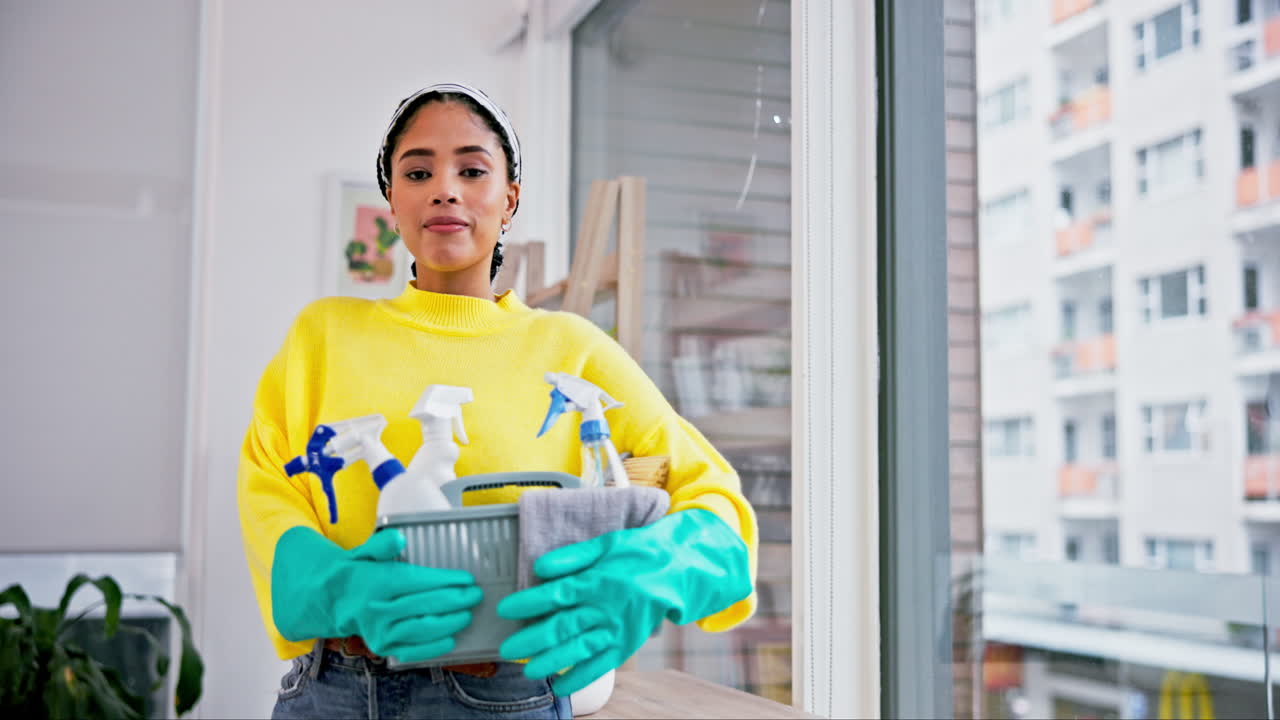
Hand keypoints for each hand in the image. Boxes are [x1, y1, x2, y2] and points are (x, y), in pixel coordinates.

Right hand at [272, 527, 482, 663]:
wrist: (334, 601)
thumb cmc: (358, 572)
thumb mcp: (365, 552)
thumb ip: (382, 544)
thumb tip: (398, 538)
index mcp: (376, 582)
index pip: (417, 581)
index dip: (446, 580)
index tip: (468, 579)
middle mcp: (376, 609)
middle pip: (425, 605)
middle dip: (456, 600)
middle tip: (476, 594)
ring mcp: (379, 631)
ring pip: (422, 629)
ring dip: (450, 622)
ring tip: (468, 614)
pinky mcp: (382, 647)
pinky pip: (412, 650)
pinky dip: (434, 647)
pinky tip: (451, 638)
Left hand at [496, 509, 750, 694]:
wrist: (677, 569)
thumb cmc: (636, 553)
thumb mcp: (606, 544)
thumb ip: (572, 557)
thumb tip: (539, 567)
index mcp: (597, 580)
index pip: (556, 594)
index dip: (529, 603)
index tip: (505, 609)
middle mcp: (605, 608)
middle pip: (562, 627)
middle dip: (531, 640)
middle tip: (508, 649)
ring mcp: (617, 629)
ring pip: (579, 649)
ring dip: (552, 662)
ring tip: (529, 672)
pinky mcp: (627, 643)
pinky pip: (602, 664)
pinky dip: (582, 677)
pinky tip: (561, 687)